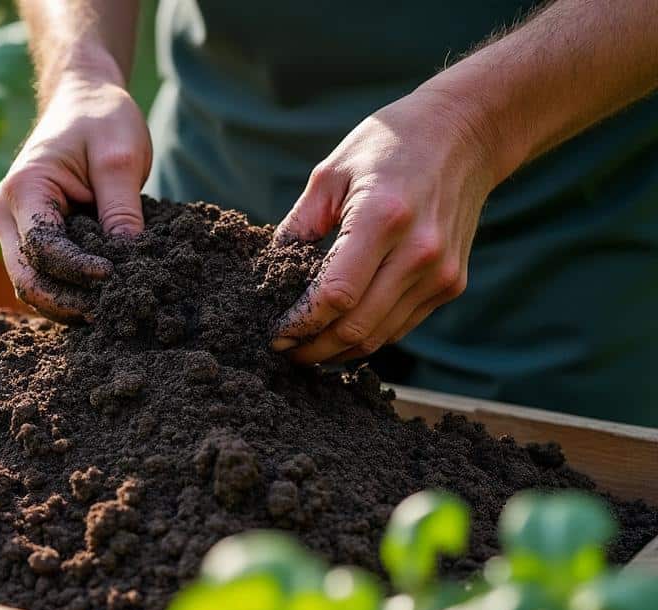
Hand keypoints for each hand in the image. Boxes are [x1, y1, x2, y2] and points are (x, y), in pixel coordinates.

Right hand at [0, 69, 151, 321]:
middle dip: (67, 301)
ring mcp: (12, 227)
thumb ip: (121, 209)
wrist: (83, 100)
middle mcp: (5, 212)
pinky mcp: (28, 235)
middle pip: (27, 278)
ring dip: (66, 302)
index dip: (77, 271)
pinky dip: (67, 290)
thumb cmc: (101, 118)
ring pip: (31, 283)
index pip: (42, 248)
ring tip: (110, 309)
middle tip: (112, 311)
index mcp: (23, 189)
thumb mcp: (120, 156)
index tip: (117, 276)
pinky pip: (42, 274)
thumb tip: (129, 262)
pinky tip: (99, 296)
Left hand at [271, 88, 498, 362]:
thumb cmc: (387, 146)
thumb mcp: (330, 173)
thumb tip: (268, 274)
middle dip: (313, 349)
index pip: (335, 295)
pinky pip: (400, 326)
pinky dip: (367, 337)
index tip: (274, 333)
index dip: (300, 323)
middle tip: (284, 351)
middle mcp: (418, 251)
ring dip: (338, 351)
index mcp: (381, 218)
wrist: (465, 134)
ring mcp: (440, 272)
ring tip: (306, 350)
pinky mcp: (452, 282)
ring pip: (378, 335)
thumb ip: (298, 227)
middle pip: (356, 326)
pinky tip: (340, 335)